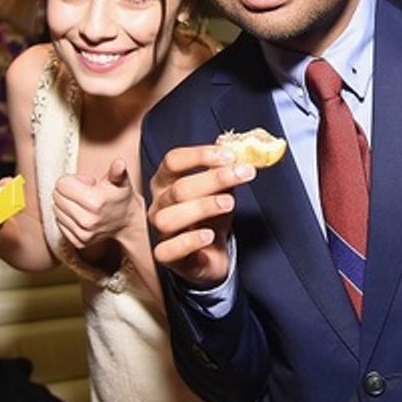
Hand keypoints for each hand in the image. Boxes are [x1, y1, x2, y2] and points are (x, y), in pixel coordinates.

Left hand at [52, 159, 142, 250]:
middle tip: (85, 193)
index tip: (86, 184)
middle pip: (57, 197)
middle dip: (68, 191)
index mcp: (95, 202)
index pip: (62, 184)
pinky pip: (59, 223)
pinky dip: (67, 217)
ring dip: (67, 204)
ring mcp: (82, 233)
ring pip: (56, 210)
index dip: (73, 180)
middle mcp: (87, 220)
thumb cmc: (120, 197)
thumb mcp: (120, 181)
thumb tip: (119, 164)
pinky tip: (81, 215)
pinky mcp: (78, 242)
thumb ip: (117, 171)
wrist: (127, 221)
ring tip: (84, 204)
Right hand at [148, 144, 254, 287]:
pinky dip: (189, 241)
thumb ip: (224, 169)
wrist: (211, 254)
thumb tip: (234, 145)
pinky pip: (168, 250)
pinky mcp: (166, 256)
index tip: (230, 155)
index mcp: (166, 182)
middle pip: (178, 188)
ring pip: (169, 218)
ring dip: (202, 207)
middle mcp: (159, 204)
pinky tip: (209, 235)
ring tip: (229, 204)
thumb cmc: (211, 218)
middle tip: (243, 174)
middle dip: (213, 179)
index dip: (200, 155)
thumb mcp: (220, 190)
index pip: (173, 161)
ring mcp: (160, 231)